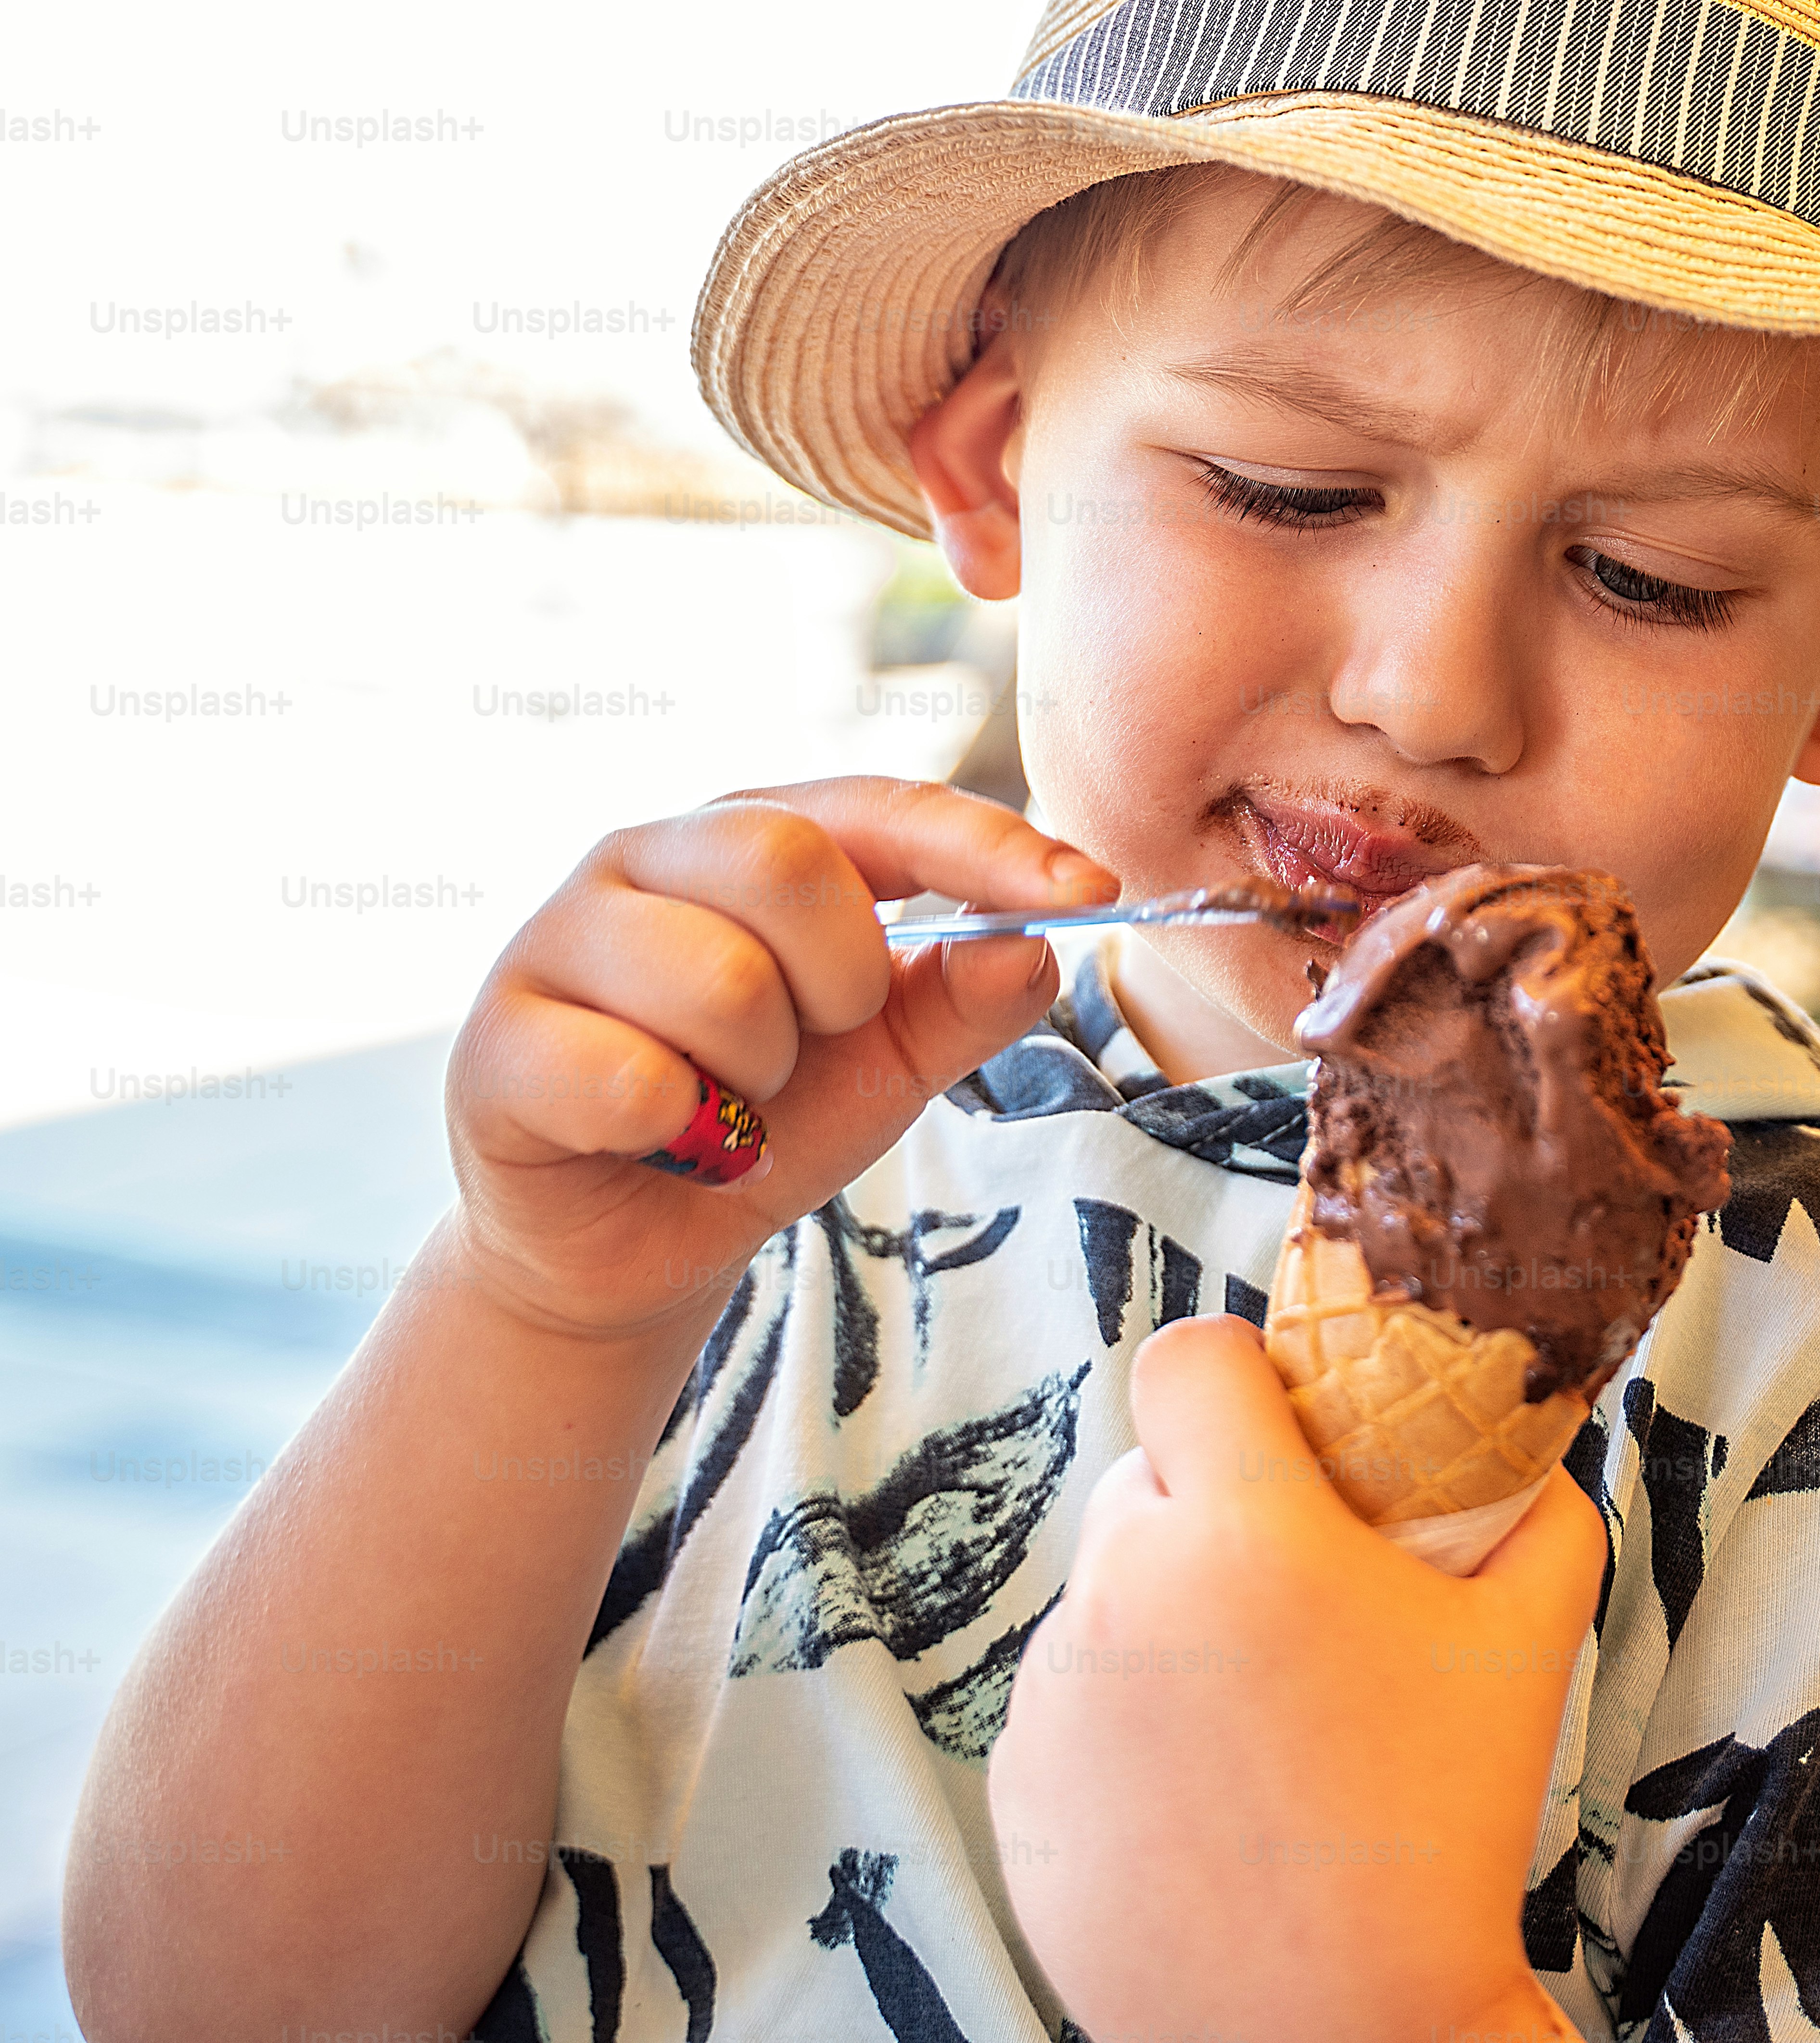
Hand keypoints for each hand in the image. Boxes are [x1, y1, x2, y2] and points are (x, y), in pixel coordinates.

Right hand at [443, 776, 1115, 1340]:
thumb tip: (1034, 943)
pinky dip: (680, 1133)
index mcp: (752, 834)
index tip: (1094, 890)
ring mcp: (557, 936)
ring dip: (757, 1073)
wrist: (643, 1243)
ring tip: (727, 1100)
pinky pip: (633, 1078)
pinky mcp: (496, 1039)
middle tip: (808, 1048)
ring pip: (718, 977)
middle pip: (789, 863)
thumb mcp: (895, 1059)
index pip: (885, 806)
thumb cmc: (770, 1117)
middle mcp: (648, 854)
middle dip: (840, 983)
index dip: (990, 845)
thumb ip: (969, 997)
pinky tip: (659, 1140)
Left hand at [992, 1317, 1602, 2042]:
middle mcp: (1125, 1596)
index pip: (1186, 1358)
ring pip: (1109, 1596)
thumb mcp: (1532, 1640)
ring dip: (1172, 1623)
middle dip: (1216, 1511)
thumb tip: (1517, 1442)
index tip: (1286, 1437)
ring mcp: (1055, 1698)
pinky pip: (1071, 1706)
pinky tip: (1207, 1800)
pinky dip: (1129, 1728)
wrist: (1339, 2032)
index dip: (1239, 1377)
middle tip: (1302, 1605)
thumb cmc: (1443, 1830)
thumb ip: (1536, 1507)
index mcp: (1248, 1536)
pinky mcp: (1017, 1788)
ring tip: (1263, 1727)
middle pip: (1147, 1478)